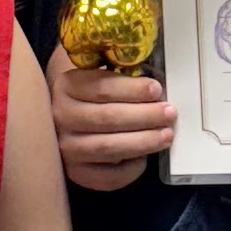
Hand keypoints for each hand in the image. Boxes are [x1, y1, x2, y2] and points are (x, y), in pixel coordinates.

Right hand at [47, 39, 173, 191]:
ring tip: (167, 134)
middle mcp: (60, 117)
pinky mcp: (75, 172)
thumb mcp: (93, 66)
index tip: (157, 89)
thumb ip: (114, 61)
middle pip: (108, 118)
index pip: (102, 88)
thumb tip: (151, 54)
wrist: (59, 115)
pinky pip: (105, 176)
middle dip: (145, 116)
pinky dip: (129, 169)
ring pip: (109, 148)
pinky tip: (145, 158)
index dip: (132, 90)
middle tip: (170, 112)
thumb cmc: (89, 88)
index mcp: (66, 85)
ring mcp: (65, 147)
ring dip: (143, 142)